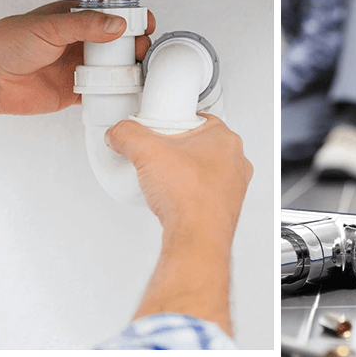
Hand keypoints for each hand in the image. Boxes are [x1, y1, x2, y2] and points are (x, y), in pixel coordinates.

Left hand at [0, 0, 155, 115]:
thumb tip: (116, 25)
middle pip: (116, 44)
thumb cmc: (4, 45)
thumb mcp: (49, 27)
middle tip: (139, 51)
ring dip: (126, 70)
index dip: (129, 19)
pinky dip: (113, 92)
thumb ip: (85, 25)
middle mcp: (77, 42)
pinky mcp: (74, 90)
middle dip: (133, 46)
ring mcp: (77, 67)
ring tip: (134, 71)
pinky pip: (101, 91)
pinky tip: (121, 90)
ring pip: (112, 68)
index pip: (109, 16)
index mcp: (72, 19)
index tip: (144, 25)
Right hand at [104, 114, 252, 248]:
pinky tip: (174, 198)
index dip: (176, 122)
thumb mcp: (146, 152)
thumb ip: (127, 134)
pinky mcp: (226, 207)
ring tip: (165, 178)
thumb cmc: (190, 197)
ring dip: (185, 172)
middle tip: (160, 154)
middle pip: (200, 145)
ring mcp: (234, 186)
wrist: (197, 237)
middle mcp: (236, 162)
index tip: (162, 129)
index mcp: (225, 139)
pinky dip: (189, 193)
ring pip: (204, 169)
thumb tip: (119, 133)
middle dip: (178, 149)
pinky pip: (205, 192)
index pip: (199, 119)